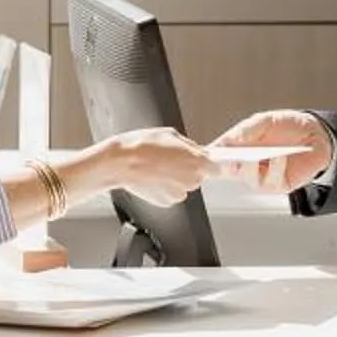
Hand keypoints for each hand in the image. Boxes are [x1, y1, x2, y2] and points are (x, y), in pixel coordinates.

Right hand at [96, 127, 215, 205]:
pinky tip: (153, 177)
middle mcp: (192, 180)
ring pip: (184, 185)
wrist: (121, 162)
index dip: (208, 164)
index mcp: (197, 162)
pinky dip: (165, 187)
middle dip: (188, 168)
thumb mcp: (171, 134)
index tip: (206, 163)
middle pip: (198, 176)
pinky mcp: (167, 202)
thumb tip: (196, 150)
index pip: (216, 168)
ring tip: (158, 167)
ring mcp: (179, 193)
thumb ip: (189, 145)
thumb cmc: (142, 146)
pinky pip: (172, 193)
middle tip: (171, 159)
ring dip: (175, 178)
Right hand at [208, 110, 332, 195]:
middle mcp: (246, 166)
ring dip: (250, 167)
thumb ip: (245, 131)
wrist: (315, 133)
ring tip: (253, 156)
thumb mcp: (263, 122)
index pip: (218, 156)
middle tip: (227, 157)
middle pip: (229, 170)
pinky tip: (279, 156)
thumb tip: (227, 142)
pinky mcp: (278, 185)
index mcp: (238, 150)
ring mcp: (261, 178)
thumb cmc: (286, 127)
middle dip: (226, 164)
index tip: (208, 151)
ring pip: (248, 178)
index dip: (210, 156)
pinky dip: (275, 168)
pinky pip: (272, 180)